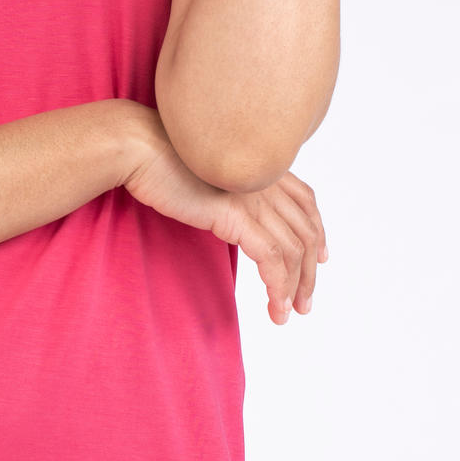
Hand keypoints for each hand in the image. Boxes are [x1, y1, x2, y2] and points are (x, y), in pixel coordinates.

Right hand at [121, 113, 327, 324]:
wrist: (139, 146)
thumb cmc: (160, 158)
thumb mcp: (205, 174)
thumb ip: (227, 190)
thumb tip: (228, 213)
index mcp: (260, 167)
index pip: (305, 201)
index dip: (318, 231)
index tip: (320, 257)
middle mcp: (264, 180)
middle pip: (306, 230)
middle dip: (309, 272)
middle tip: (304, 303)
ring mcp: (253, 198)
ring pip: (293, 250)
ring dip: (294, 288)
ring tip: (285, 313)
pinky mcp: (236, 216)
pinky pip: (271, 259)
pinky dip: (278, 287)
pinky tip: (274, 307)